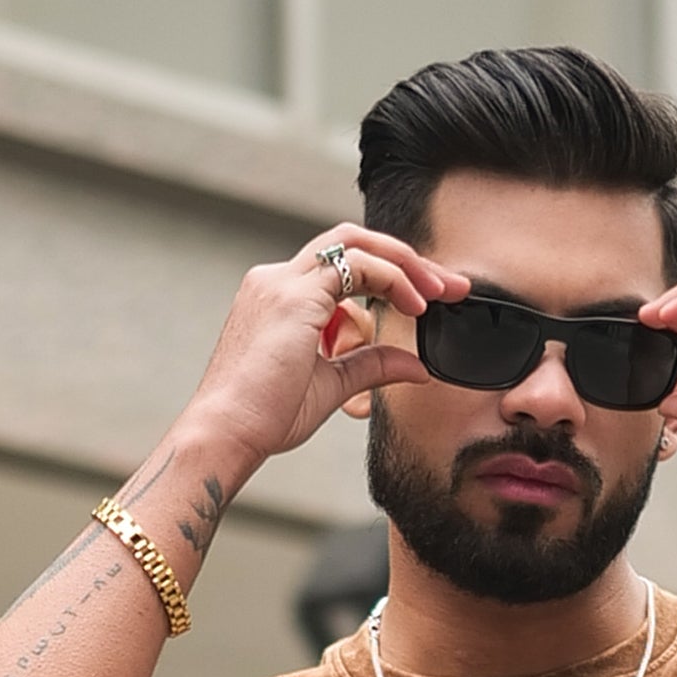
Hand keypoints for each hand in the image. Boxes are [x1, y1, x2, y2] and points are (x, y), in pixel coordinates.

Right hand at [183, 225, 469, 474]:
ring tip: (439, 293)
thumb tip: (418, 367)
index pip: (343, 266)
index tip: (431, 300)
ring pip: (355, 243)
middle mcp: (277, 280)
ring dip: (405, 264)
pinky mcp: (293, 297)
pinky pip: (356, 267)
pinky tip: (416, 307)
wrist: (226, 434)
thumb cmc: (266, 417)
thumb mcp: (332, 385)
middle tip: (450, 285)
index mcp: (280, 298)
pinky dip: (392, 280)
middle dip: (407, 258)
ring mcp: (282, 283)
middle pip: (352, 242)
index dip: (392, 276)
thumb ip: (372, 365)